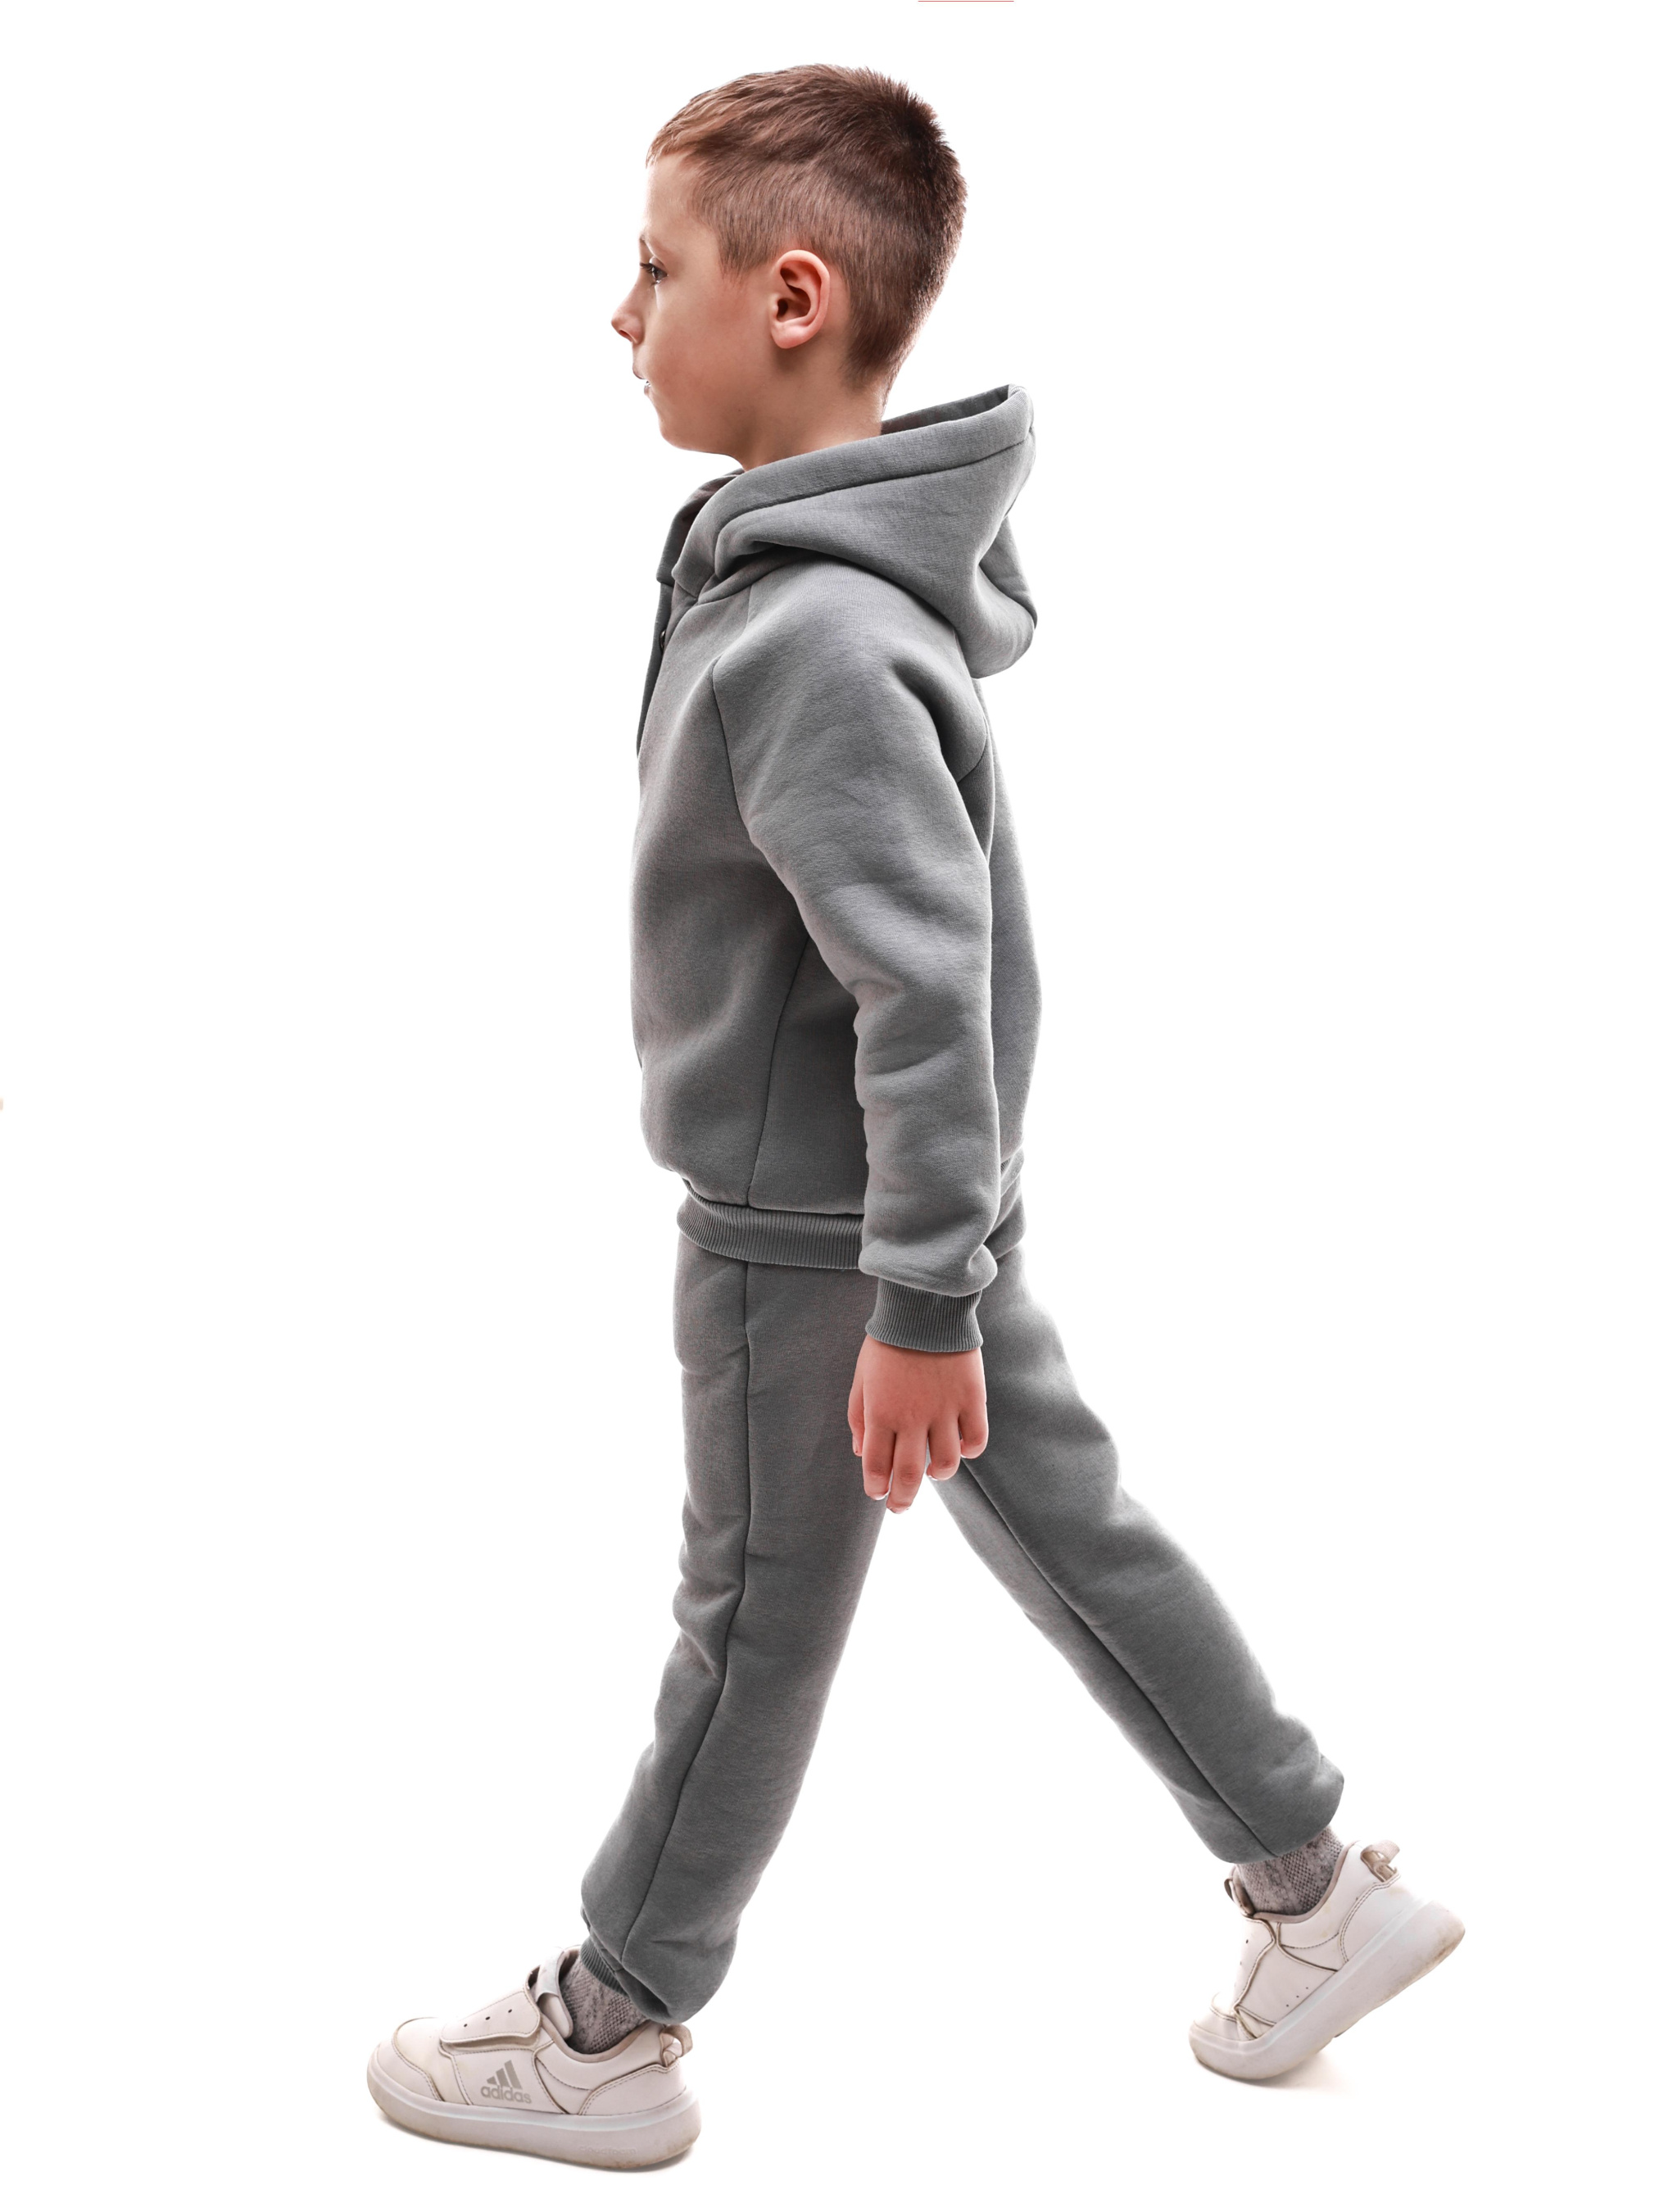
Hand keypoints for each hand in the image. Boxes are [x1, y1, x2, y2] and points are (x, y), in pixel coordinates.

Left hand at [847, 1335, 988, 1513]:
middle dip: (901, 1500)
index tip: (878, 1493)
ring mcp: (945, 1410)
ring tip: (932, 1473)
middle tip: (899, 1507)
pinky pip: (976, 1440)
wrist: (924, 1306)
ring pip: (945, 1465)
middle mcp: (912, 1418)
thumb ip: (857, 1416)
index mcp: (880, 1413)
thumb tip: (860, 1452)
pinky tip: (960, 1447)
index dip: (876, 1488)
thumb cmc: (888, 1343)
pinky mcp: (972, 1399)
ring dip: (937, 1476)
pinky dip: (969, 1451)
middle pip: (908, 1476)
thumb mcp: (861, 1378)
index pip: (876, 1467)